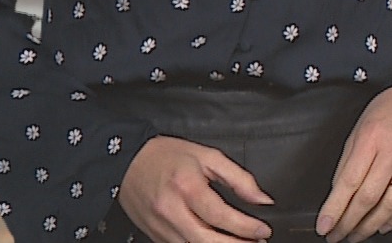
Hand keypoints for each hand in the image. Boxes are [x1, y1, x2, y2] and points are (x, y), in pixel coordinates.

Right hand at [118, 135, 272, 242]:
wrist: (127, 162)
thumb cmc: (168, 156)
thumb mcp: (208, 156)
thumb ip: (239, 178)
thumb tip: (262, 199)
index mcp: (187, 187)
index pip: (221, 216)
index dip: (246, 227)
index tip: (264, 230)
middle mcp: (171, 211)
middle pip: (207, 240)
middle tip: (258, 242)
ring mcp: (161, 227)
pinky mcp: (155, 235)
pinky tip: (217, 242)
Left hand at [316, 86, 391, 242]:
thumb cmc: (387, 112)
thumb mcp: (359, 130)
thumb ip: (348, 163)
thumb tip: (337, 197)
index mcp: (372, 137)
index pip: (349, 182)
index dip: (334, 209)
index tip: (323, 227)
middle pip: (369, 198)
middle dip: (348, 223)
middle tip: (336, 237)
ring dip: (370, 226)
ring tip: (356, 235)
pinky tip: (384, 225)